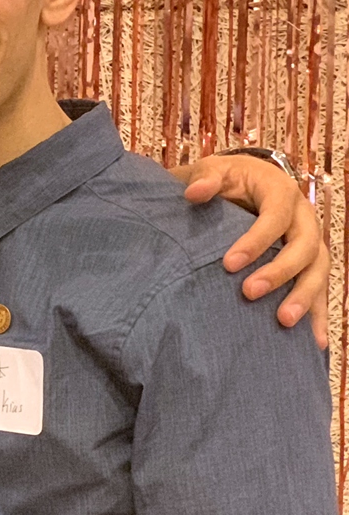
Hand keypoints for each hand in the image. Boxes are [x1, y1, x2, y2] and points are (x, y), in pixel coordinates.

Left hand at [176, 155, 329, 346]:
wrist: (244, 184)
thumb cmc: (227, 180)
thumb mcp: (215, 171)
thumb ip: (206, 179)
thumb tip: (195, 192)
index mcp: (282, 193)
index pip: (276, 217)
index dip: (256, 240)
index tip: (228, 264)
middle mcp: (303, 219)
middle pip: (304, 246)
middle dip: (280, 272)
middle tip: (249, 292)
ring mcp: (310, 243)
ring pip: (318, 271)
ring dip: (304, 297)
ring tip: (283, 321)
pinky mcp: (308, 266)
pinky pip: (319, 291)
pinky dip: (317, 316)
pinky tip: (313, 343)